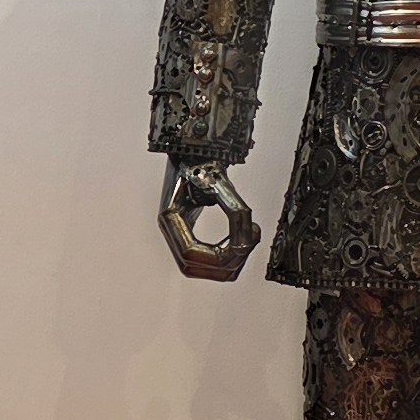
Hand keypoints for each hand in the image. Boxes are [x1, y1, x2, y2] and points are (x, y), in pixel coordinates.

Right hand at [159, 158, 261, 281]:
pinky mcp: (191, 234)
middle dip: (225, 261)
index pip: (190, 253)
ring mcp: (179, 234)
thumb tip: (248, 232)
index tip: (242, 243)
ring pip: (201, 269)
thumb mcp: (217, 180)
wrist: (195, 151)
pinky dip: (226, 256)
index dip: (218, 255)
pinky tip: (242, 239)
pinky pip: (207, 259)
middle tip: (249, 241)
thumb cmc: (198, 160)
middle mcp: (172, 230)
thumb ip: (234, 207)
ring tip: (248, 239)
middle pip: (194, 267)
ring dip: (227, 262)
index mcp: (170, 217)